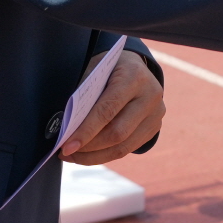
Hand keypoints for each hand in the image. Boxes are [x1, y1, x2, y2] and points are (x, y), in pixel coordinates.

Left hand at [61, 50, 165, 164]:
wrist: (135, 67)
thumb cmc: (107, 70)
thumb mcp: (94, 73)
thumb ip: (84, 98)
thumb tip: (67, 130)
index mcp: (134, 76)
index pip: (108, 110)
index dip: (86, 131)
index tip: (66, 147)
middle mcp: (151, 95)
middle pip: (118, 133)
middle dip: (89, 147)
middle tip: (66, 152)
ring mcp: (156, 113)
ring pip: (123, 147)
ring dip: (95, 156)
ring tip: (73, 156)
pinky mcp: (154, 127)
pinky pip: (127, 148)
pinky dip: (105, 155)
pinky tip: (88, 154)